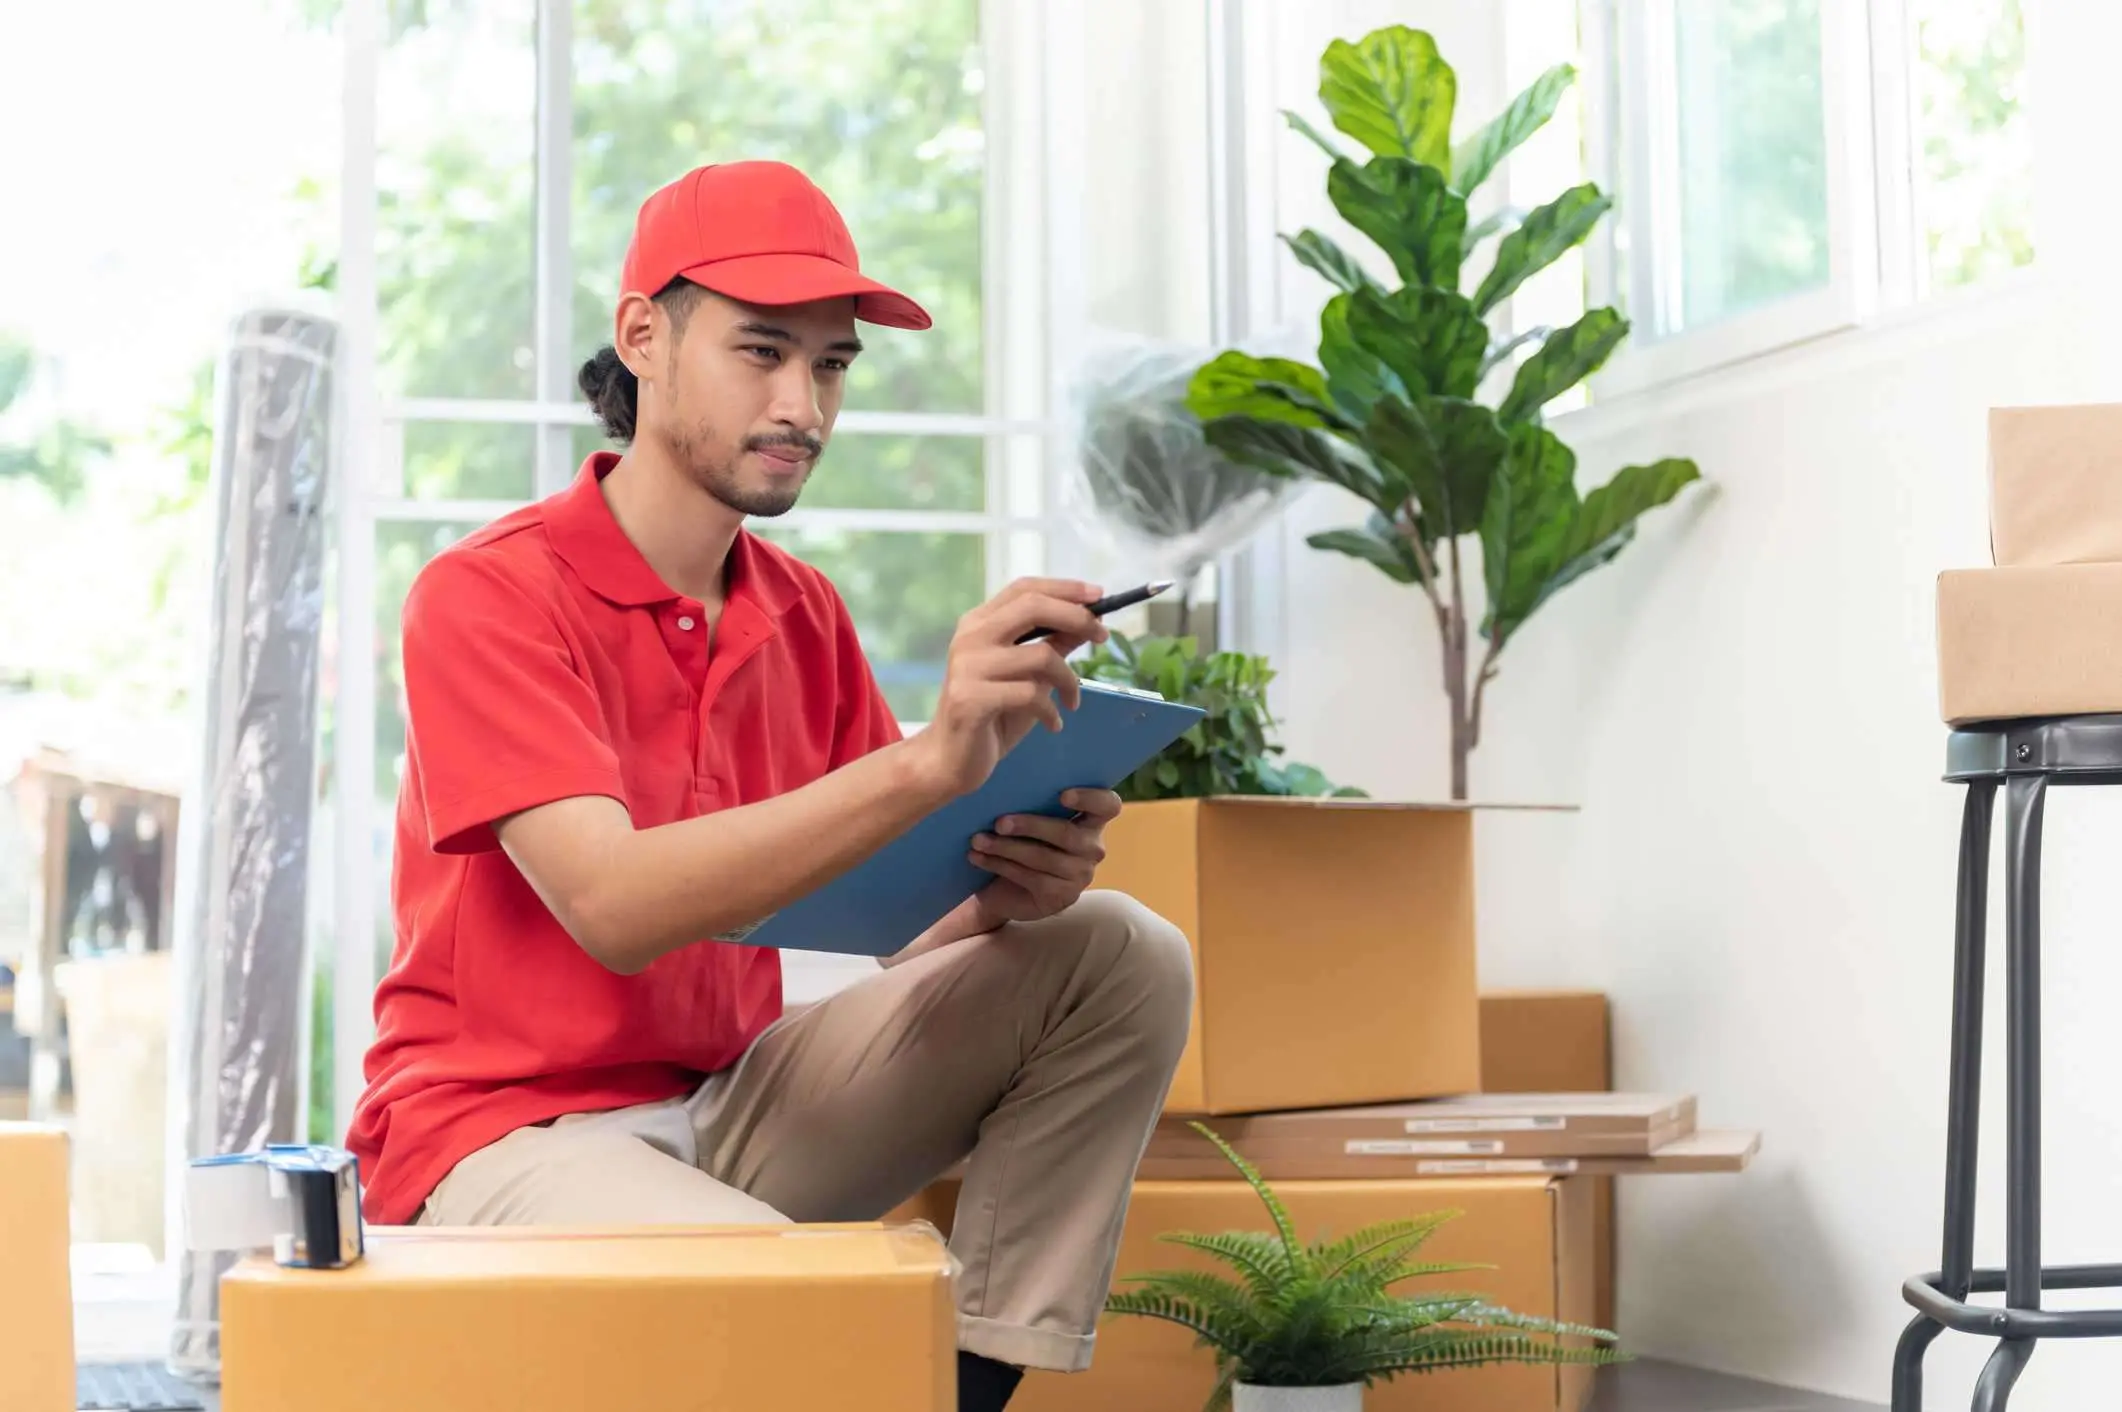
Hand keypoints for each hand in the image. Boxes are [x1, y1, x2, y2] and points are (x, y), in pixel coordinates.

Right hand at [911, 578, 1108, 797]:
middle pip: (1032, 608)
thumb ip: (1052, 645)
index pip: (1025, 589)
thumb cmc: (992, 715)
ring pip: (1041, 656)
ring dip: (1069, 681)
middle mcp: (970, 637)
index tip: (1099, 596)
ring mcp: (968, 667)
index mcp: (979, 623)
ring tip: (1073, 701)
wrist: (949, 760)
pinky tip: (1054, 724)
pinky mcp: (971, 699)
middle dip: (1076, 617)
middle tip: (1102, 637)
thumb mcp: (1028, 675)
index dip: (1065, 588)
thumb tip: (1091, 620)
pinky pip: (1030, 696)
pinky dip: (1051, 711)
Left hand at [967, 788, 1122, 925]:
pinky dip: (1000, 865)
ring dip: (1006, 848)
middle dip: (1030, 826)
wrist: (1006, 889)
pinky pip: (1030, 878)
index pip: (1108, 805)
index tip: (1062, 795)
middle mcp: (1093, 847)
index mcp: (1091, 820)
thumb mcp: (1030, 818)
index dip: (1090, 798)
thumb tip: (1007, 781)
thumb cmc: (1022, 841)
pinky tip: (977, 857)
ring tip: (977, 840)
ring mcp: (1080, 875)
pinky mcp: (1062, 896)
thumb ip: (1032, 801)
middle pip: (1067, 834)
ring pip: (1043, 858)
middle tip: (999, 822)